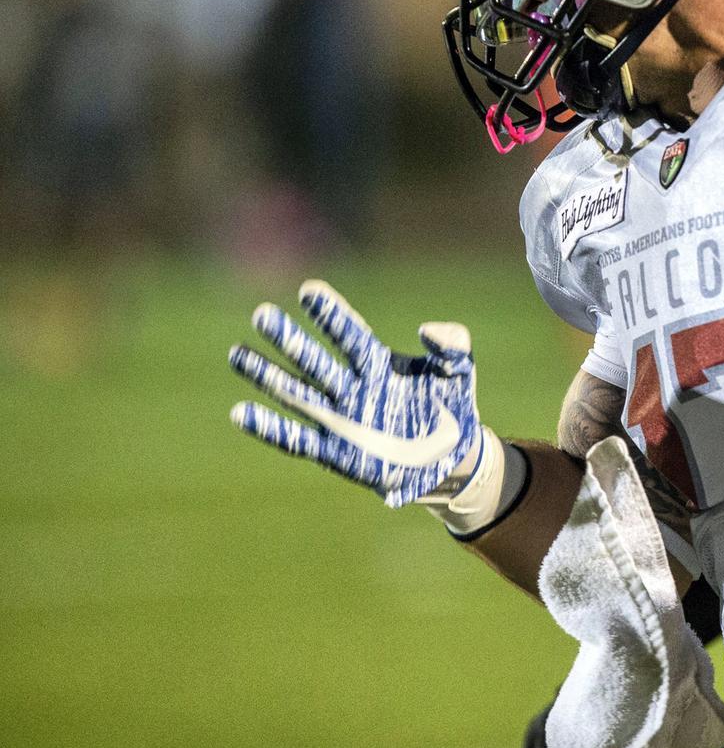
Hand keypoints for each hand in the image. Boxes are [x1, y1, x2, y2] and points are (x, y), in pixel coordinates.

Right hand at [226, 279, 496, 507]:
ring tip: (238, 354)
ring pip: (296, 393)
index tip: (309, 290)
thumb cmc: (452, 407)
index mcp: (378, 365)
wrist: (453, 457)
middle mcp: (351, 388)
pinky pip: (297, 439)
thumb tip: (426, 330)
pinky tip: (241, 412)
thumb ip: (452, 344)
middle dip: (289, 339)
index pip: (349, 334)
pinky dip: (270, 428)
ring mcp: (341, 419)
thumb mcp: (461, 371)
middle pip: (314, 360)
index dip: (331, 314)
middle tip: (261, 314)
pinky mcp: (336, 453)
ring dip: (268, 376)